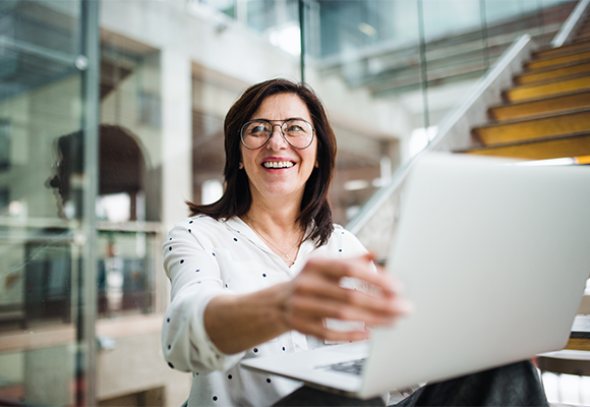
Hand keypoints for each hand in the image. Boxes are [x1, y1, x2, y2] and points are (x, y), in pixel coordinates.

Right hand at [278, 253, 410, 341]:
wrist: (275, 303)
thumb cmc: (308, 282)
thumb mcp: (324, 266)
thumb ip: (350, 260)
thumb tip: (375, 253)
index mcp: (315, 265)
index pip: (348, 269)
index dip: (374, 278)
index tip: (396, 287)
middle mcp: (307, 284)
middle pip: (349, 294)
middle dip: (381, 303)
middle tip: (403, 308)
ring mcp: (302, 306)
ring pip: (342, 314)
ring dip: (372, 319)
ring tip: (393, 320)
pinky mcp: (301, 325)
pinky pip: (329, 333)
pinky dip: (350, 334)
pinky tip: (368, 333)